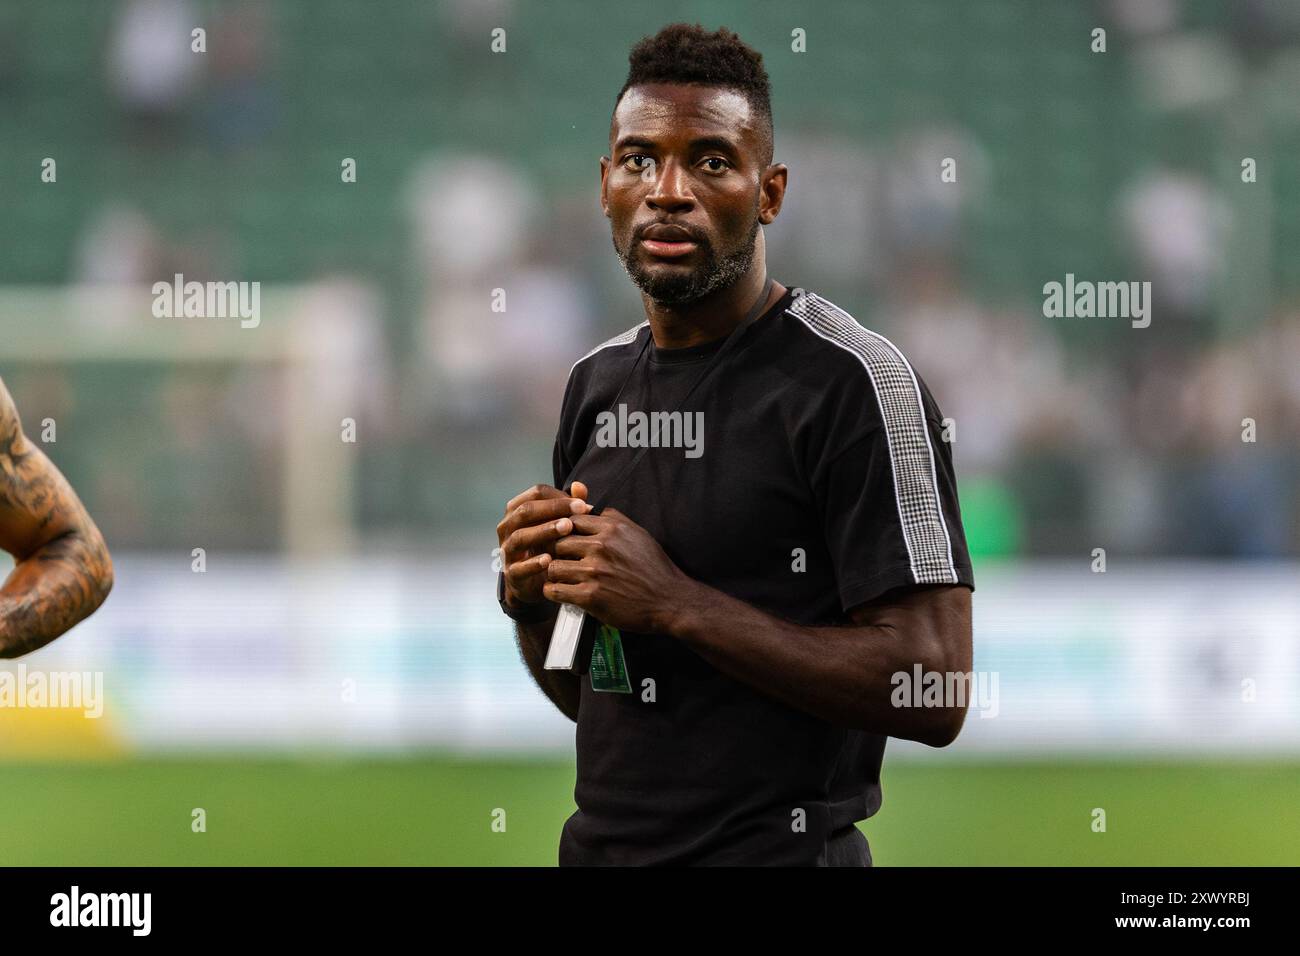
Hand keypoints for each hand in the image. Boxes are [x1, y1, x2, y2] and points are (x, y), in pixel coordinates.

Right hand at [496, 481, 591, 607]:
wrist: (537, 582)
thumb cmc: (549, 546)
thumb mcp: (561, 525)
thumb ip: (570, 506)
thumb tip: (580, 486)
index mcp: (518, 510)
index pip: (535, 494)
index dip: (559, 496)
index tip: (583, 504)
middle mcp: (507, 528)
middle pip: (525, 511)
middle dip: (553, 508)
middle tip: (579, 511)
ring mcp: (507, 551)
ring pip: (520, 536)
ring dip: (544, 530)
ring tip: (567, 528)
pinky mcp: (511, 574)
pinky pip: (519, 567)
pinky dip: (532, 563)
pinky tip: (549, 559)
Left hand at [543, 506, 688, 633]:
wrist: (669, 600)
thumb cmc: (654, 567)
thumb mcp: (637, 534)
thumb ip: (611, 517)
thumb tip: (588, 502)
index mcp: (612, 528)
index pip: (571, 520)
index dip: (565, 531)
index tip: (567, 542)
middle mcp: (602, 546)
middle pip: (558, 542)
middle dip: (558, 552)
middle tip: (563, 561)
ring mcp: (595, 572)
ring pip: (553, 566)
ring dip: (555, 573)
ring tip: (563, 578)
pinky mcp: (591, 596)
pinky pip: (555, 590)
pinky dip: (554, 592)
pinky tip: (561, 591)